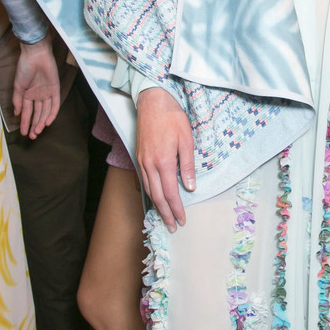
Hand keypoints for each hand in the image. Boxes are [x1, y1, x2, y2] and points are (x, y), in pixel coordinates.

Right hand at [13, 36, 59, 137]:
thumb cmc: (24, 68)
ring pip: (45, 111)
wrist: (35, 55)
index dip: (25, 123)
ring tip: (37, 131)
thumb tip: (15, 113)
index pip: (27, 112)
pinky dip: (51, 113)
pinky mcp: (55, 89)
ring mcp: (47, 93)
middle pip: (37, 114)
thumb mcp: (18, 85)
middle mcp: (38, 95)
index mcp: (28, 94)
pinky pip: (55, 104)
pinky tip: (47, 122)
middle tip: (32, 136)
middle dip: (34, 125)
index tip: (23, 133)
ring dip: (41, 122)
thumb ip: (17, 100)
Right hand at [136, 87, 195, 230]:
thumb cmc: (173, 118)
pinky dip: (149, 193)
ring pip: (149, 190)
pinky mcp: (139, 156)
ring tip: (164, 217)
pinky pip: (143, 180)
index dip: (176, 209)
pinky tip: (153, 198)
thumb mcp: (187, 140)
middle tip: (172, 227)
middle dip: (165, 213)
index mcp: (163, 162)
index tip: (181, 220)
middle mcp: (149, 164)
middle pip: (157, 196)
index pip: (171, 193)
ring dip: (156, 206)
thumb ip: (187, 165)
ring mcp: (142, 161)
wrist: (153, 101)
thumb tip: (190, 187)